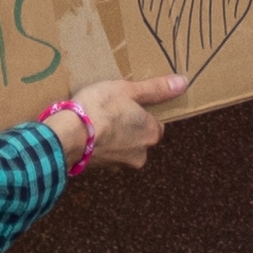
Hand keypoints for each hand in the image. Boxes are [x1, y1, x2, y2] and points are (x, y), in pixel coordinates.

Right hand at [55, 74, 189, 169]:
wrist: (68, 135)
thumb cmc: (100, 108)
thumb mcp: (128, 89)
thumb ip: (156, 89)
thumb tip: (184, 83)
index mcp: (151, 134)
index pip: (155, 125)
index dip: (142, 114)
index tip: (128, 105)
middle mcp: (140, 154)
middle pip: (138, 138)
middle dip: (127, 128)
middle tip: (110, 111)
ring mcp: (119, 164)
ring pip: (121, 148)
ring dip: (111, 138)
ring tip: (95, 121)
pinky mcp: (100, 170)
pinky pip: (104, 154)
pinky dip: (98, 145)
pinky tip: (85, 133)